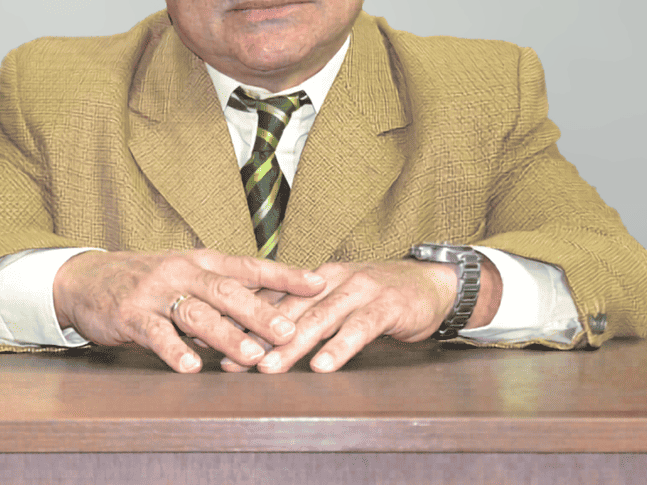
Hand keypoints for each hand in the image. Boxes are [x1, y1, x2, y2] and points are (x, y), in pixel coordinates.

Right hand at [52, 249, 326, 372]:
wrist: (89, 278)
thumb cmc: (150, 281)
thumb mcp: (189, 277)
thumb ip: (225, 293)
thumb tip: (275, 308)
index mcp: (204, 262)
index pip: (251, 266)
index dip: (285, 275)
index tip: (319, 283)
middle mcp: (184, 272)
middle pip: (228, 291)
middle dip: (262, 313)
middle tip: (290, 332)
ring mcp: (157, 292)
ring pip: (198, 314)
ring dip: (227, 336)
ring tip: (252, 355)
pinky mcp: (131, 314)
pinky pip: (156, 333)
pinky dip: (174, 350)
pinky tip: (190, 367)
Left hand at [223, 255, 501, 373]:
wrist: (430, 283)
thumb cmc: (376, 297)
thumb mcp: (334, 300)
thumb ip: (302, 314)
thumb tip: (256, 337)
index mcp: (313, 278)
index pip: (273, 299)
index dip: (244, 321)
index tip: (216, 343)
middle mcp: (331, 279)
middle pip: (289, 310)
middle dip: (259, 337)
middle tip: (232, 361)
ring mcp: (359, 289)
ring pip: (319, 319)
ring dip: (293, 345)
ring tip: (270, 367)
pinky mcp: (386, 305)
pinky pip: (360, 328)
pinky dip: (340, 347)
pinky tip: (324, 365)